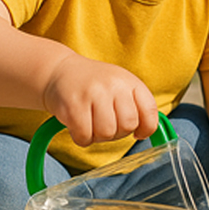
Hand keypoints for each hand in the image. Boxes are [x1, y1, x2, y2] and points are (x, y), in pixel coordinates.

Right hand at [42, 53, 158, 145]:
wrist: (59, 71)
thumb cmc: (94, 85)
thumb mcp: (120, 86)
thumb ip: (136, 106)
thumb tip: (145, 133)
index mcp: (130, 81)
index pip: (149, 111)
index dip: (146, 128)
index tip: (138, 133)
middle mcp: (113, 85)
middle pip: (127, 125)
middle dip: (118, 133)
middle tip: (106, 125)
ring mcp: (93, 94)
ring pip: (107, 133)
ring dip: (99, 136)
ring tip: (91, 124)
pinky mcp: (72, 106)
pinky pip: (84, 136)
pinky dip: (82, 138)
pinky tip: (79, 127)